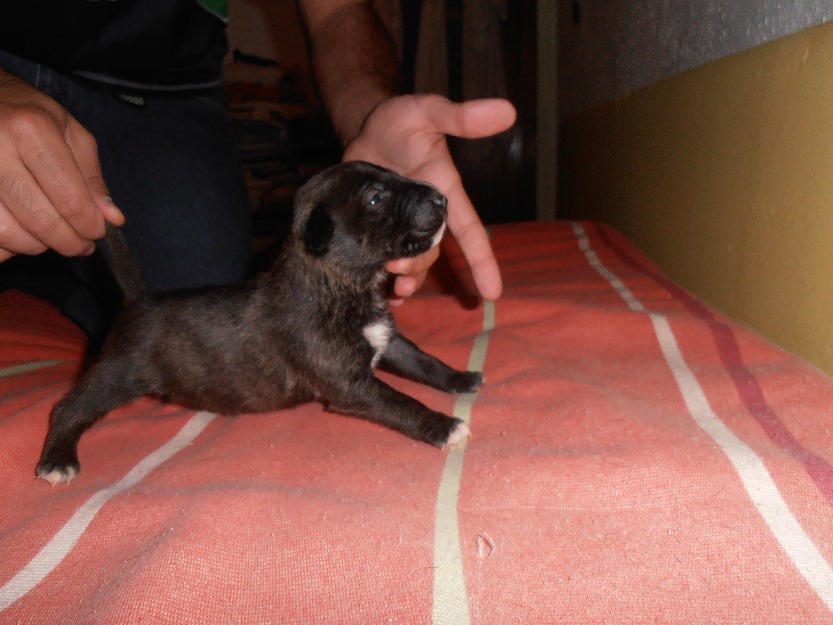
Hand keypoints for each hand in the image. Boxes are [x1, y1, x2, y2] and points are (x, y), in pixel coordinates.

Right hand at [0, 68, 123, 262]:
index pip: (69, 198)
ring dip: (37, 246)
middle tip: (81, 245)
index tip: (97, 233)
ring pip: (8, 233)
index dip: (89, 226)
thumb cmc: (29, 113)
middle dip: (68, 242)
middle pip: (39, 220)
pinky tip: (21, 233)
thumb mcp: (70, 132)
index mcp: (31, 130)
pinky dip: (8, 245)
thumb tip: (112, 219)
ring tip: (52, 236)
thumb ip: (92, 178)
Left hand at [343, 94, 515, 301]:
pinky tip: (381, 293)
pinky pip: (384, 259)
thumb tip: (508, 110)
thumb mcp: (429, 112)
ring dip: (405, 277)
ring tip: (393, 289)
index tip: (492, 293)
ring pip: (410, 260)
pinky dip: (384, 279)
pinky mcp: (376, 227)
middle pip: (431, 251)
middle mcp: (425, 214)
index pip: (469, 230)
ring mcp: (400, 224)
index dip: (482, 260)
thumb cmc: (401, 119)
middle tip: (397, 266)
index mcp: (443, 193)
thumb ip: (461, 117)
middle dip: (419, 267)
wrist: (365, 125)